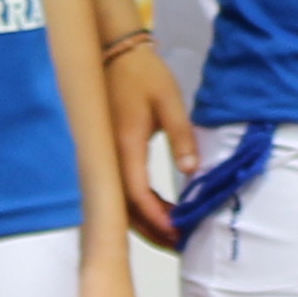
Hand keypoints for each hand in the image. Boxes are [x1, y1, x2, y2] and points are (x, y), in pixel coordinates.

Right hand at [101, 39, 196, 248]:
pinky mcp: (107, 155)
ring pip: (119, 203)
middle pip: (124, 209)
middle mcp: (110, 157)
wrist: (114, 53)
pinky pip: (119, 190)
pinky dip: (138, 207)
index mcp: (125, 145)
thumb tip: (192, 171)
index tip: (179, 230)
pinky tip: (159, 211)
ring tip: (171, 234)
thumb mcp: (169, 102)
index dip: (157, 217)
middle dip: (151, 230)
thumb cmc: (143, 75)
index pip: (137, 194)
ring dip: (144, 222)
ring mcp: (105, 157)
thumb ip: (181, 137)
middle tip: (179, 243)